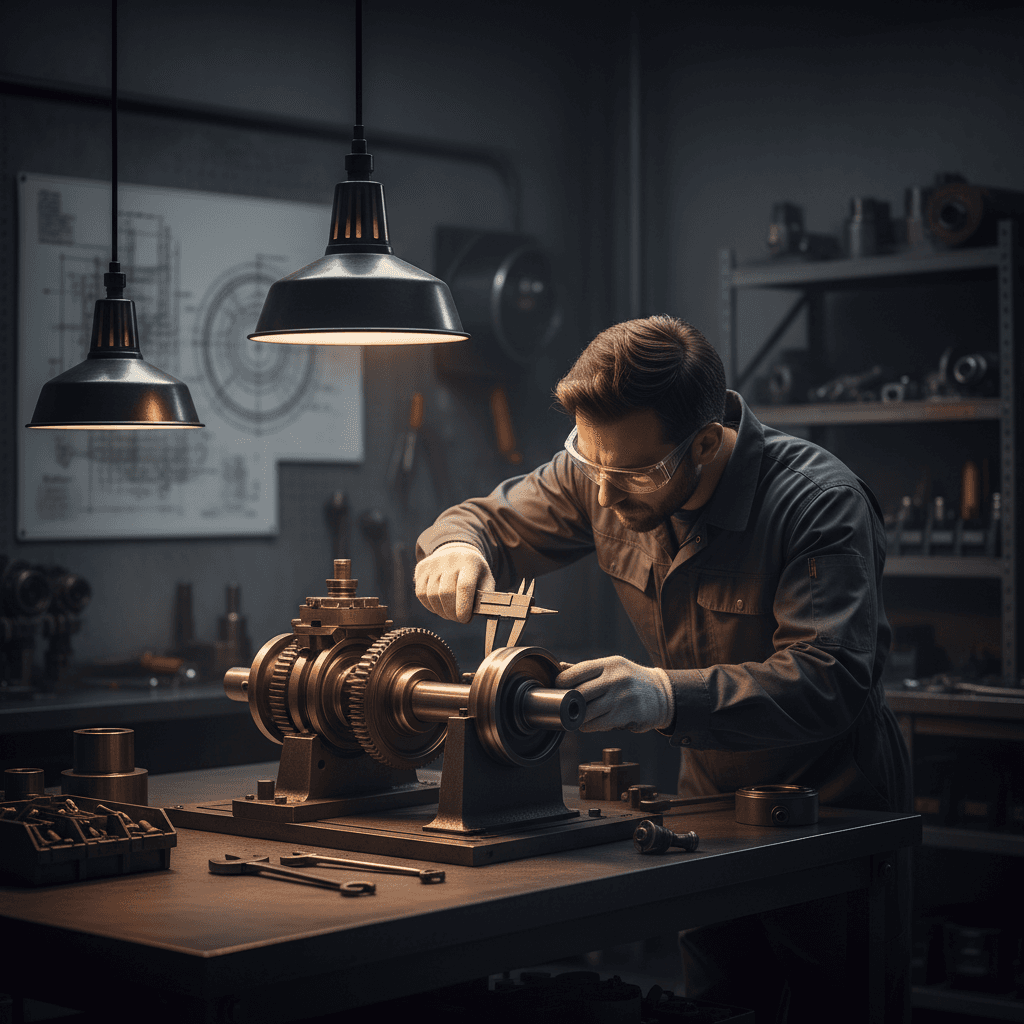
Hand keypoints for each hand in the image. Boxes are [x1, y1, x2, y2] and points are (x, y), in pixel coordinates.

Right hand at [414, 543, 495, 622]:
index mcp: (470, 562)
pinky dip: (430, 606)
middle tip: (458, 619)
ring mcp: (433, 562)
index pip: (464, 586)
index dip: (463, 607)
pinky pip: (421, 594)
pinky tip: (439, 607)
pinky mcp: (421, 568)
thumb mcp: (486, 580)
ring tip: (449, 614)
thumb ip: (485, 597)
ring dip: (440, 611)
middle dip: (451, 612)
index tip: (465, 619)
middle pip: (446, 593)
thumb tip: (479, 614)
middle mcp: (450, 559)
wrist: (457, 553)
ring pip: (431, 595)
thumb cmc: (474, 573)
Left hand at [556, 656, 674, 732]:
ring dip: (577, 717)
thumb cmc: (630, 679)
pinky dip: (589, 726)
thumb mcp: (612, 667)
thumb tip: (560, 668)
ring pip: (587, 712)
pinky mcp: (626, 715)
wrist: (662, 694)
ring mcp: (621, 698)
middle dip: (568, 701)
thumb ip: (586, 669)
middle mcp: (616, 679)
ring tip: (575, 716)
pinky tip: (588, 723)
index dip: (562, 681)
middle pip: (580, 693)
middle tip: (563, 705)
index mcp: (610, 664)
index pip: (578, 671)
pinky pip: (598, 724)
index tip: (558, 687)